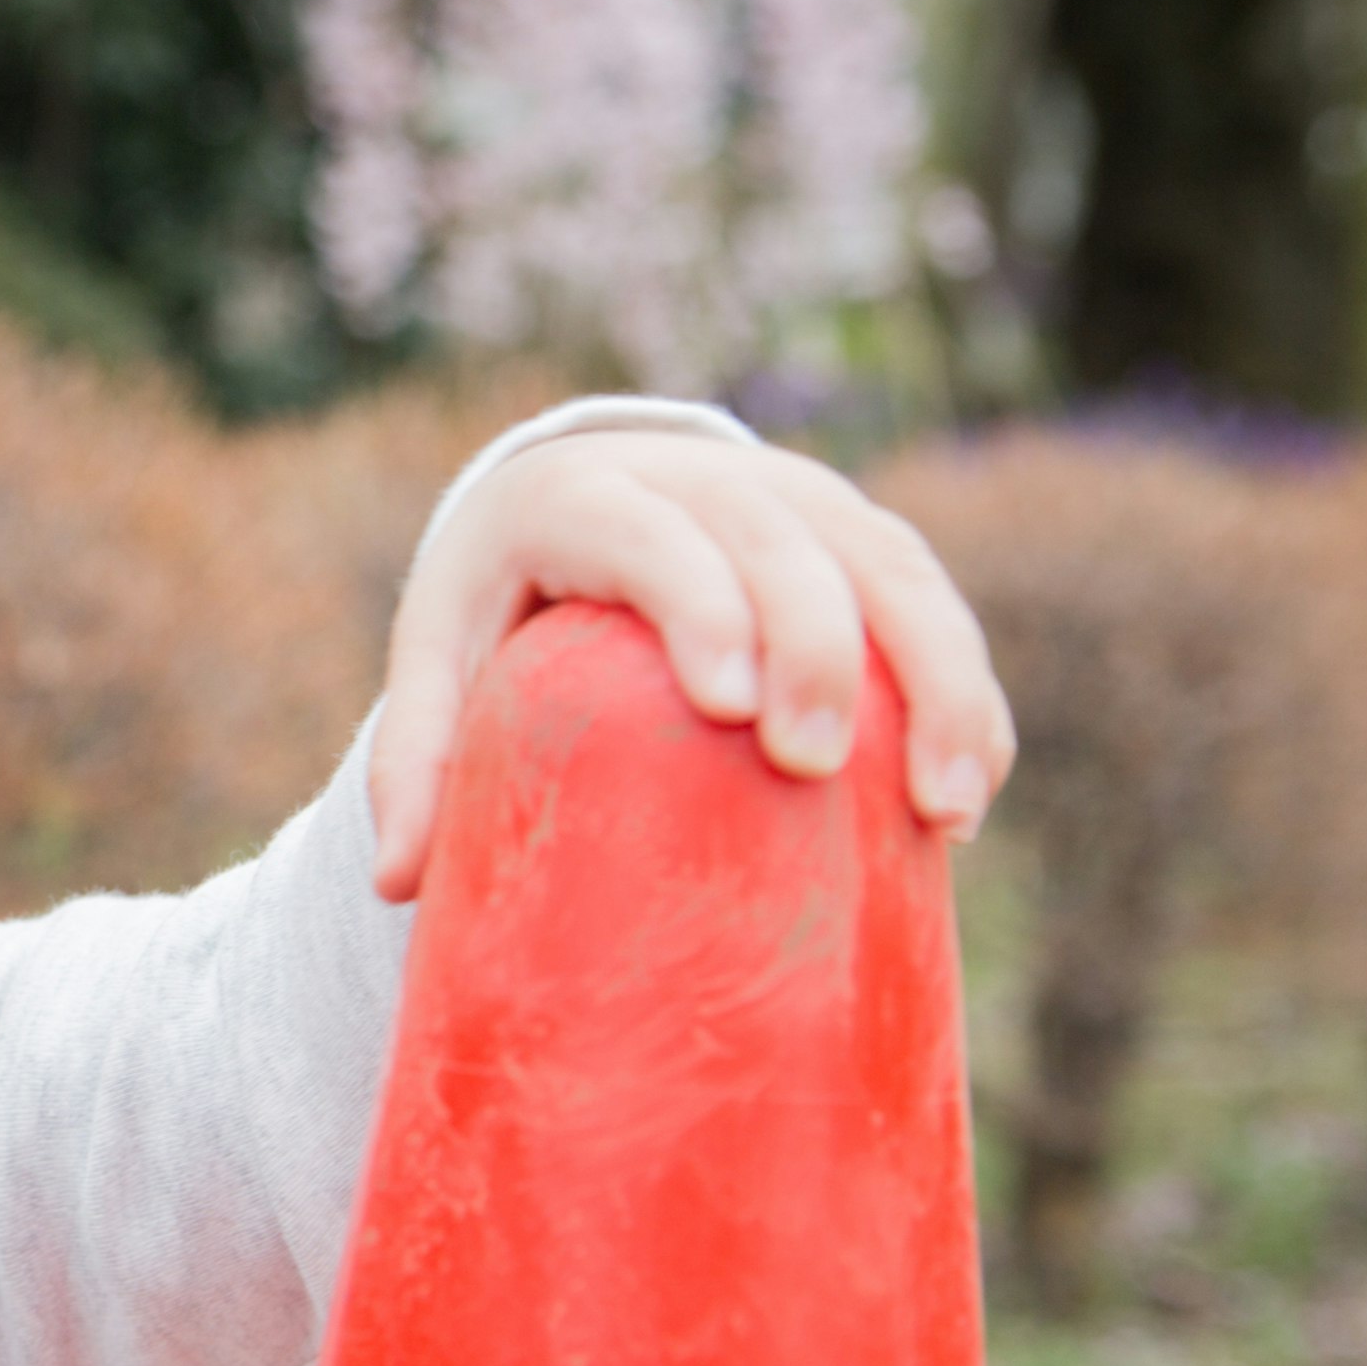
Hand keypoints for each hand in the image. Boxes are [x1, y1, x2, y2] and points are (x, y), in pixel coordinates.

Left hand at [366, 428, 1016, 901]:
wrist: (575, 498)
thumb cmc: (498, 601)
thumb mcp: (440, 656)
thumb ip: (415, 760)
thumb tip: (394, 886)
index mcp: (584, 499)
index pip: (653, 539)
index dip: (700, 607)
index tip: (730, 710)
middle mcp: (702, 479)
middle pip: (782, 548)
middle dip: (816, 652)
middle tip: (810, 768)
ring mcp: (797, 497)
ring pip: (889, 570)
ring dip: (934, 682)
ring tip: (943, 809)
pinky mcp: (859, 533)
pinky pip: (930, 599)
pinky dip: (962, 690)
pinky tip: (972, 788)